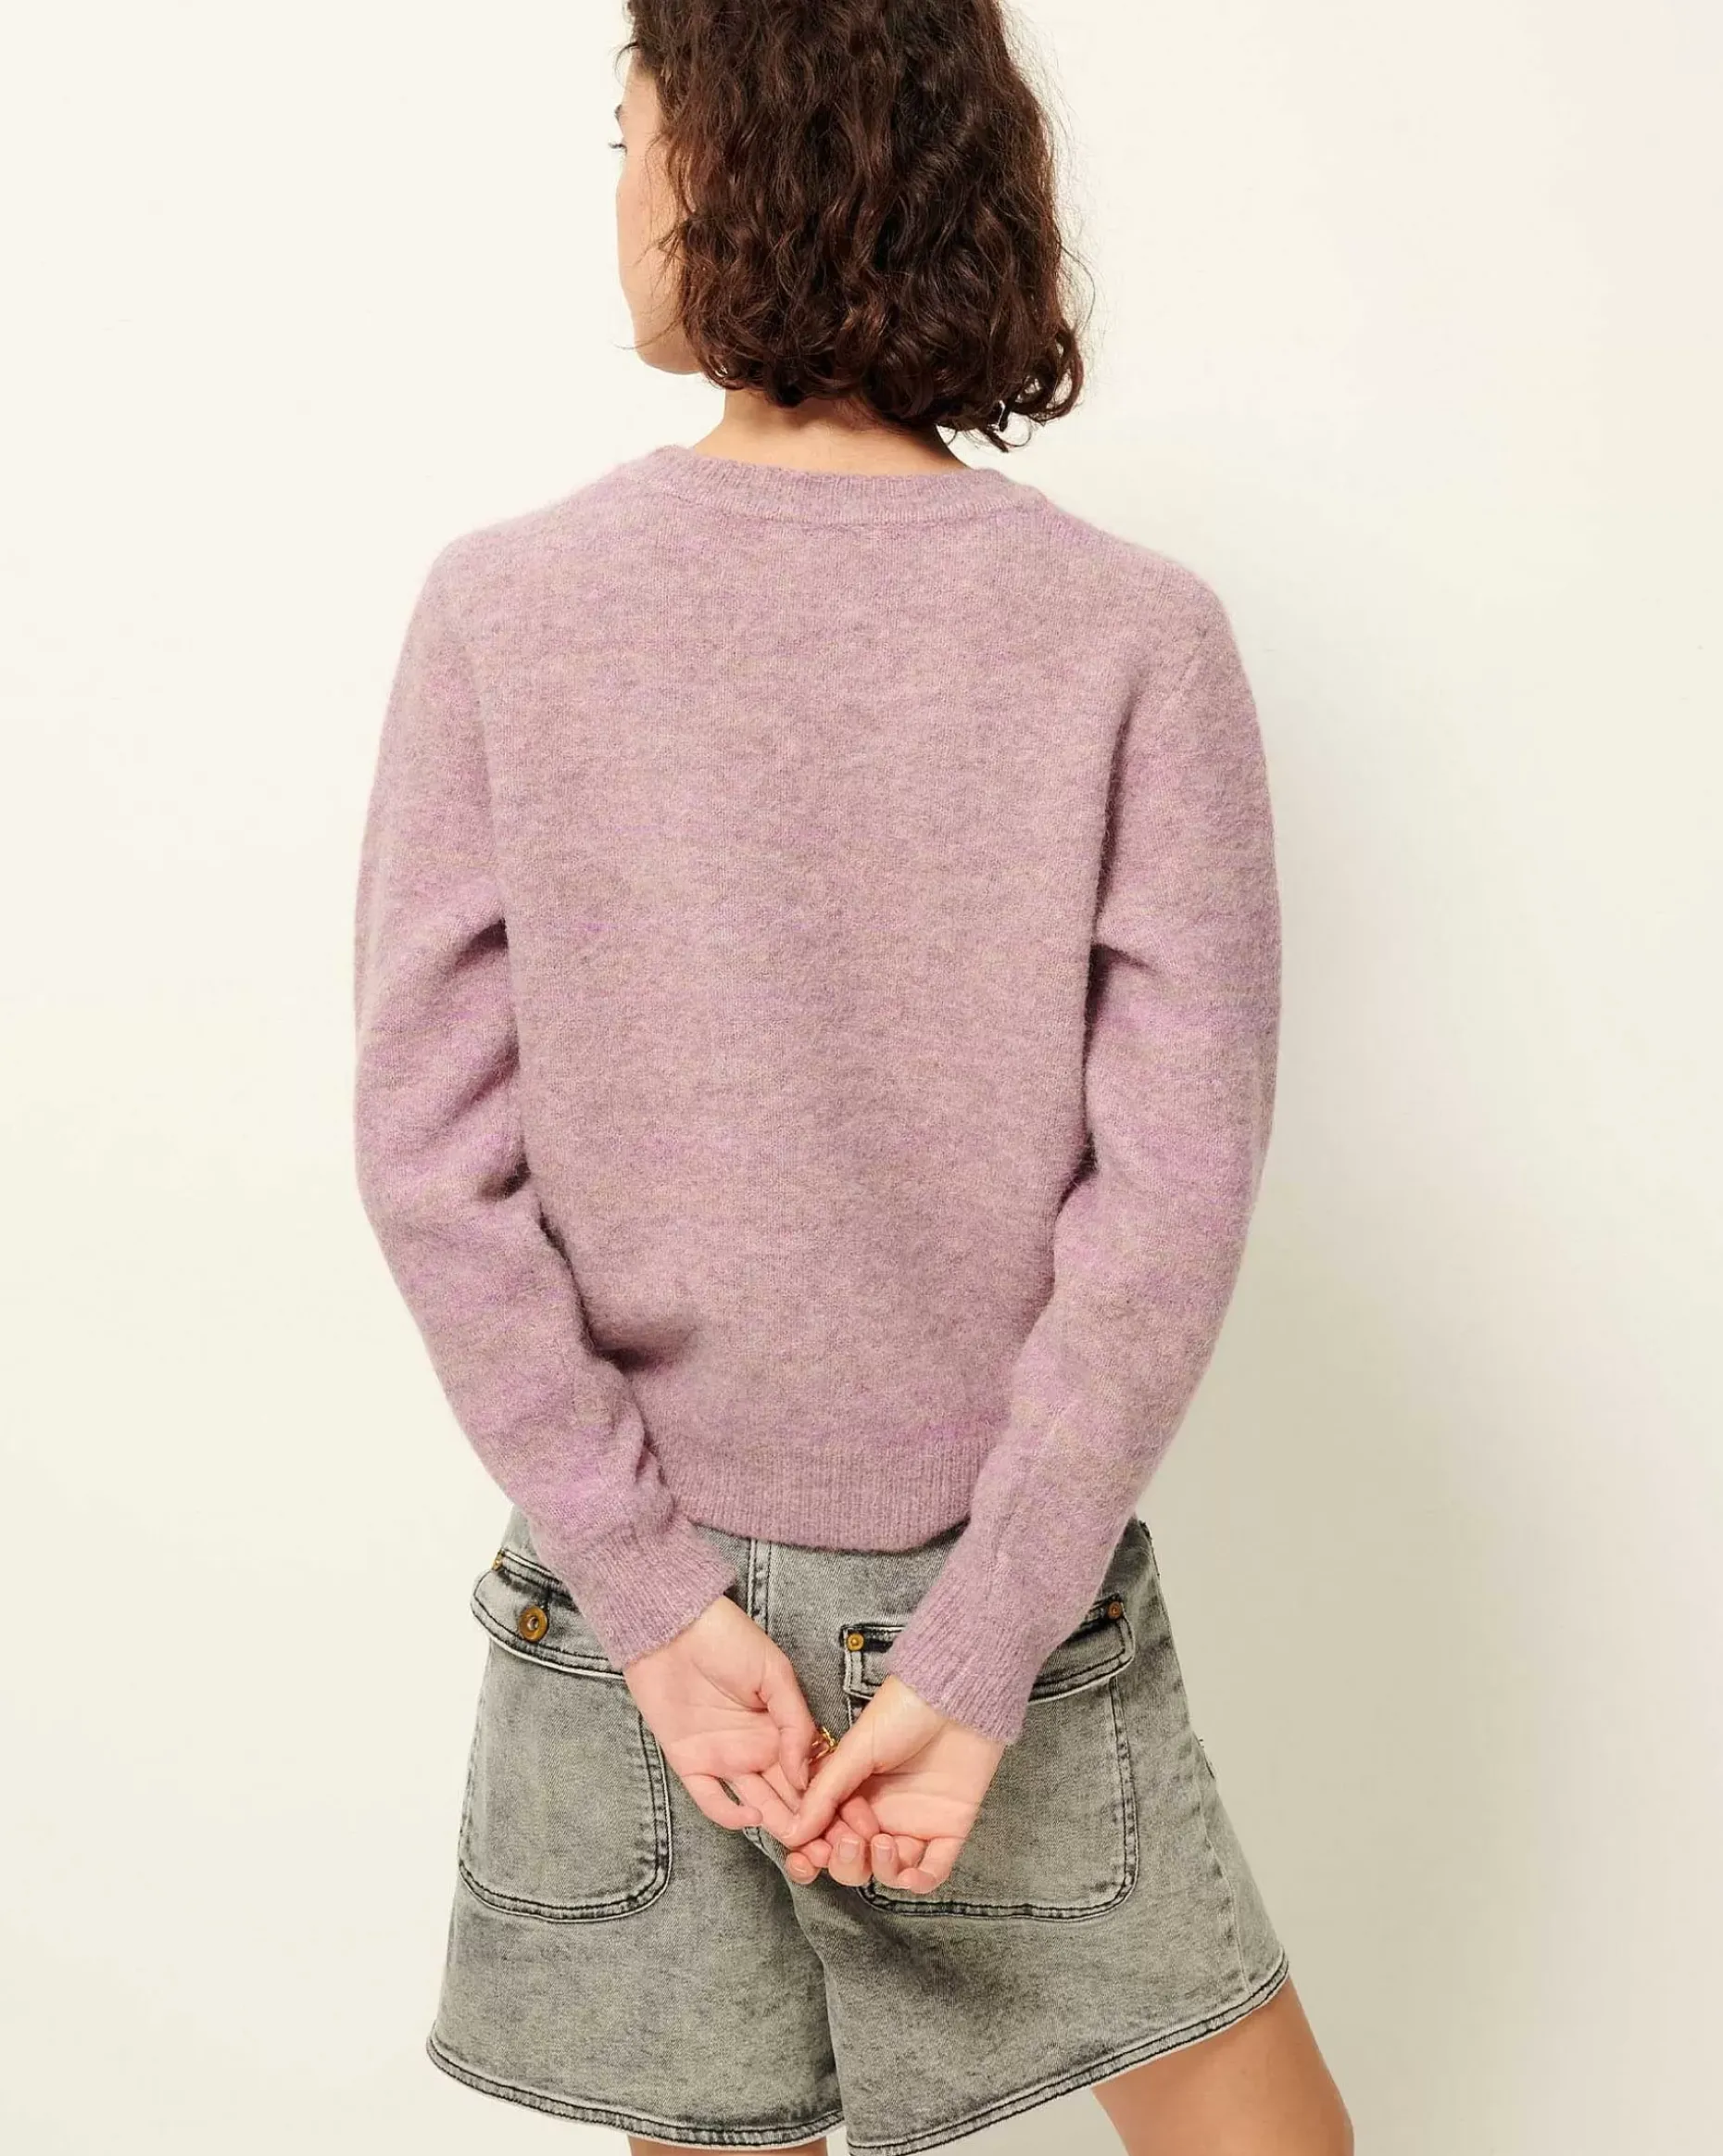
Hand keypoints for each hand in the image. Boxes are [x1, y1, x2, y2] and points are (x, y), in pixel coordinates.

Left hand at [624, 1594, 820, 1838]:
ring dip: (775, 1823)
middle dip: (804, 1819)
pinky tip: (751, 1817)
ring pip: (755, 1803)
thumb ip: (795, 1723)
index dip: (824, 1794)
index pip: (807, 1770)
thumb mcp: (775, 1673)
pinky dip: (729, 1815)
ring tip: (794, 1839)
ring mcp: (723, 1758)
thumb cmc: (727, 1639)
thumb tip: (807, 1774)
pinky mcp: (690, 1763)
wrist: (672, 1627)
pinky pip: (711, 1800)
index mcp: (780, 1726)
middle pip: (785, 1795)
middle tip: (822, 1844)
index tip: (842, 1819)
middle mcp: (755, 1748)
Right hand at [778, 1674, 1007, 1895]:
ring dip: (880, 1869)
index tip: (809, 1854)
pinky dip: (919, 1881)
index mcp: (852, 1792)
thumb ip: (826, 1791)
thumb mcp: (856, 1748)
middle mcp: (881, 1813)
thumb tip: (793, 1832)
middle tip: (850, 1841)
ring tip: (882, 1841)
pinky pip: (933, 1871)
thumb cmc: (903, 1710)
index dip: (815, 1851)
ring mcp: (915, 1823)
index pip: (825, 1836)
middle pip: (854, 1860)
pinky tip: (908, 1871)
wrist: (955, 1694)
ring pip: (889, 1871)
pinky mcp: (949, 1829)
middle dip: (845, 1862)